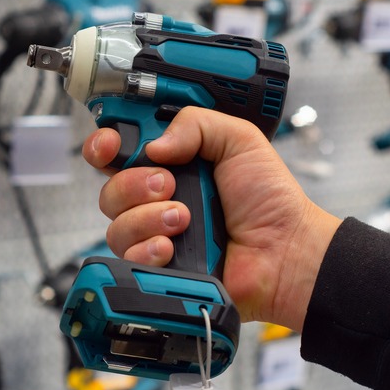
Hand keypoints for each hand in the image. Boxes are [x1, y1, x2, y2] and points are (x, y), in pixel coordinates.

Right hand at [82, 107, 341, 331]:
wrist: (284, 252)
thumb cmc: (270, 201)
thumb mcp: (240, 140)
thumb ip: (196, 124)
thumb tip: (153, 145)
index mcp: (172, 164)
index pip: (118, 151)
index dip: (105, 146)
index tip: (112, 145)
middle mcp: (157, 199)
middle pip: (110, 188)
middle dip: (134, 183)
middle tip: (169, 184)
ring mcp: (155, 233)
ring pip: (116, 224)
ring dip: (148, 218)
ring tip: (184, 219)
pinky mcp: (158, 265)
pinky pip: (128, 257)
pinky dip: (149, 249)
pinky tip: (172, 248)